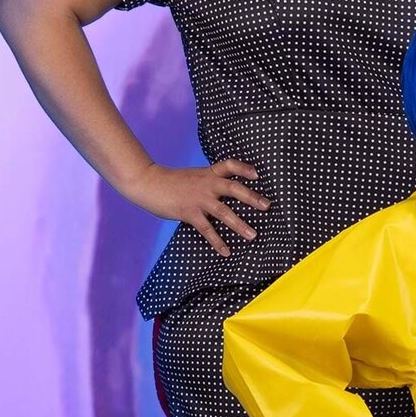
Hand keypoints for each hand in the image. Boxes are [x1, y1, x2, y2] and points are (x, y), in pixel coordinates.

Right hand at [125, 158, 268, 255]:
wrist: (148, 182)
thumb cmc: (171, 181)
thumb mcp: (194, 177)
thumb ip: (208, 183)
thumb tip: (223, 195)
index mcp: (208, 173)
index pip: (230, 165)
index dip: (244, 168)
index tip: (257, 175)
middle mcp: (207, 184)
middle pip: (234, 188)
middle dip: (252, 197)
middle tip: (267, 206)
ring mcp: (199, 199)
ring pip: (224, 212)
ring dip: (240, 224)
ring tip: (252, 235)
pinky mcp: (189, 212)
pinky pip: (207, 229)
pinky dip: (218, 241)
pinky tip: (226, 251)